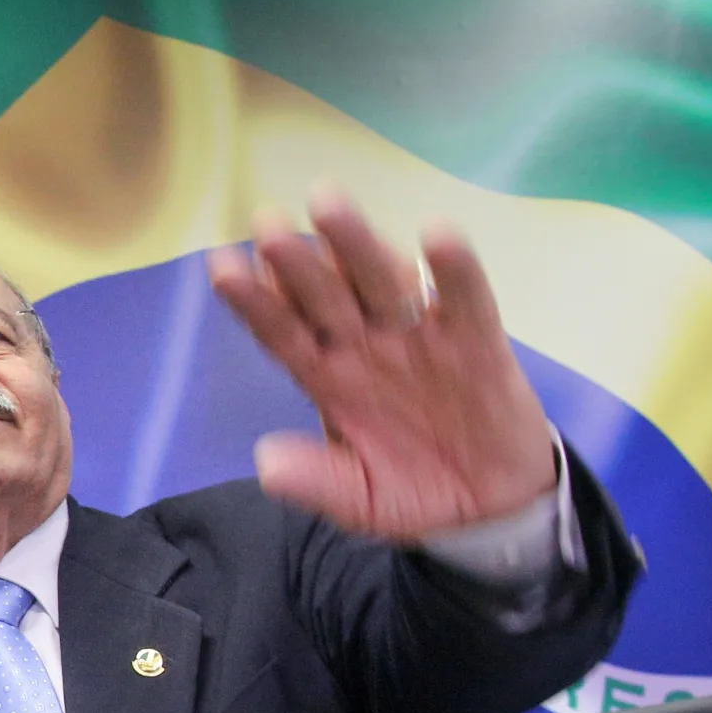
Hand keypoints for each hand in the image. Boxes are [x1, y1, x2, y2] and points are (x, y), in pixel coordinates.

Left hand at [207, 187, 555, 541]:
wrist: (489, 506)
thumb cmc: (411, 491)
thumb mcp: (356, 499)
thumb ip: (315, 481)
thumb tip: (266, 463)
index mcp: (328, 379)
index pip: (283, 333)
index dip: (255, 303)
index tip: (222, 269)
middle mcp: (366, 347)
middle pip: (325, 296)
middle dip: (296, 262)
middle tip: (266, 223)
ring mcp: (419, 339)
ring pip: (382, 283)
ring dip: (357, 245)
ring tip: (328, 206)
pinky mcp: (477, 343)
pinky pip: (464, 301)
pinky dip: (453, 270)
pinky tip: (436, 234)